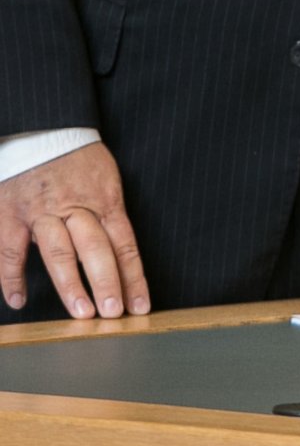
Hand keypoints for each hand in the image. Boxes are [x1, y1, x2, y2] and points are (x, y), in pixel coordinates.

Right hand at [0, 144, 148, 319]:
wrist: (44, 132)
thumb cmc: (80, 160)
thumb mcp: (107, 181)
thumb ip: (110, 216)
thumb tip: (121, 257)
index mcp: (105, 201)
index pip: (124, 244)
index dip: (134, 277)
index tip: (141, 305)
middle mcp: (76, 208)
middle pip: (96, 248)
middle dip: (107, 282)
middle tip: (114, 312)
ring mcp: (42, 212)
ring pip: (59, 252)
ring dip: (71, 284)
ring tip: (82, 312)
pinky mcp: (11, 214)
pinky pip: (11, 250)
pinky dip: (12, 277)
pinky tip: (18, 300)